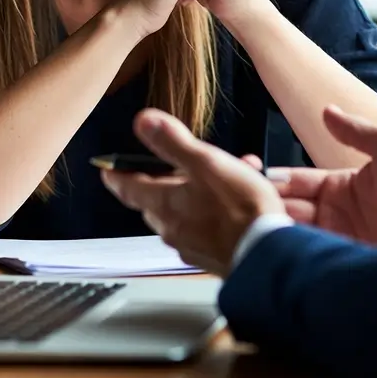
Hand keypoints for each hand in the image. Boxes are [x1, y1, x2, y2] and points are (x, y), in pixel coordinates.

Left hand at [100, 108, 284, 274]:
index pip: (128, 188)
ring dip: (196, 194)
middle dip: (165, 182)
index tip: (107, 171)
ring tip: (226, 178)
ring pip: (183, 213)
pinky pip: (203, 228)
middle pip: (155, 202)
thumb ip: (173, 142)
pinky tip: (236, 205)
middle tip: (181, 166)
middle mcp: (171, 229)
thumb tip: (142, 121)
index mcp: (164, 204)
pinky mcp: (211, 257)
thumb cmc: (241, 209)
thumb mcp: (207, 163)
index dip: (117, 175)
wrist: (269, 256)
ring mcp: (191, 246)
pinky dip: (212, 212)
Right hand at [254, 106, 376, 245]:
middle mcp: (339, 214)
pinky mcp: (350, 263)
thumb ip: (355, 131)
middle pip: (292, 209)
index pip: (297, 181)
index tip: (247, 176)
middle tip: (240, 204)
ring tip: (251, 226)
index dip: (273, 179)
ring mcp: (343, 241)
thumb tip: (327, 109)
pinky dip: (295, 252)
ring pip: (298, 234)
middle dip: (266, 205)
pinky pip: (315, 257)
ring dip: (276, 229)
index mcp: (344, 186)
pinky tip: (277, 249)